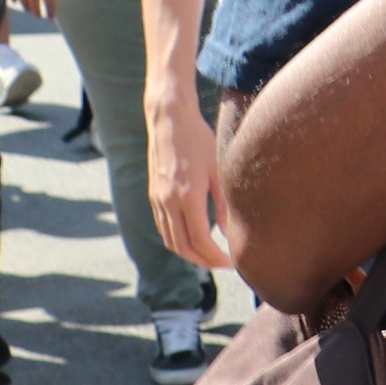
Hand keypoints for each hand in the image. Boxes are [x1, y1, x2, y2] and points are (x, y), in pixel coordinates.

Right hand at [149, 78, 232, 269]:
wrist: (169, 120)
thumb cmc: (199, 140)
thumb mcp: (219, 170)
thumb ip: (224, 203)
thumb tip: (231, 232)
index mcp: (187, 197)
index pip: (201, 241)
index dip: (216, 257)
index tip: (232, 263)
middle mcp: (168, 202)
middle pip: (183, 247)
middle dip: (203, 261)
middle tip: (223, 264)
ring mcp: (157, 199)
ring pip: (170, 240)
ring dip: (189, 254)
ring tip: (210, 256)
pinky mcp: (153, 195)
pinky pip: (163, 227)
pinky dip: (177, 240)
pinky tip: (193, 238)